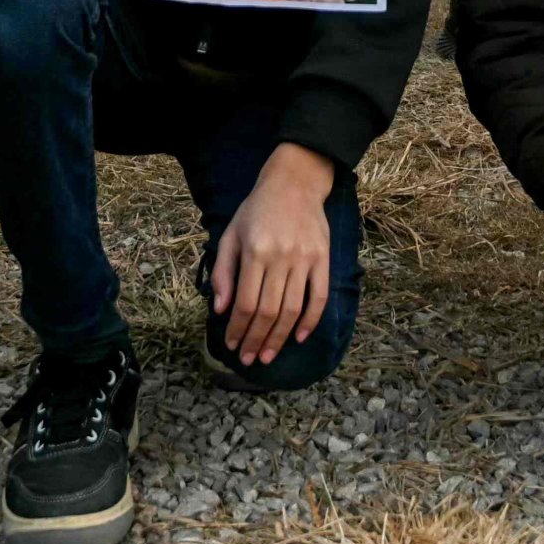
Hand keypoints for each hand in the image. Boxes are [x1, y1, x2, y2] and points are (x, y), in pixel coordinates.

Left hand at [209, 144, 337, 365]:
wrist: (295, 183)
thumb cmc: (257, 210)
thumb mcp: (231, 235)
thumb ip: (224, 272)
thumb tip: (221, 310)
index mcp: (255, 252)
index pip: (245, 303)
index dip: (238, 329)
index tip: (232, 345)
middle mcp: (281, 257)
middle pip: (268, 312)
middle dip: (256, 340)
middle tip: (249, 359)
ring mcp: (305, 259)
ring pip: (292, 310)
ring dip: (279, 338)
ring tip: (268, 355)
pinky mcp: (322, 259)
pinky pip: (319, 297)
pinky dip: (310, 321)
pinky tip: (299, 337)